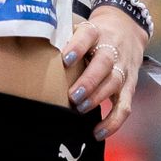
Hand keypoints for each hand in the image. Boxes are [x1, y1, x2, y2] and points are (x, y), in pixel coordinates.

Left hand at [59, 7, 147, 139]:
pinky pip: (124, 105)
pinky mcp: (129, 85)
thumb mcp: (79, 28)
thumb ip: (61, 38)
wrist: (127, 29)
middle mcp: (112, 48)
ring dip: (97, 98)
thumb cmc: (93, 35)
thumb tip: (31, 51)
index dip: (78, 46)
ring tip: (80, 109)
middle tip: (72, 96)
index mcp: (96, 31)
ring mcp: (123, 68)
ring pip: (114, 82)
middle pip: (105, 62)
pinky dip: (113, 122)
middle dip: (89, 80)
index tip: (65, 59)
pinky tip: (98, 132)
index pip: (88, 34)